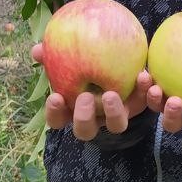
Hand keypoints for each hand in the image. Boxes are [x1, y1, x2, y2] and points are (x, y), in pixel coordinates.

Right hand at [32, 44, 152, 140]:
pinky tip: (143, 75)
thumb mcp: (69, 55)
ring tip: (112, 94)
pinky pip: (143, 104)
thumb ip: (52, 54)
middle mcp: (94, 118)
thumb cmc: (86, 58)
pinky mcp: (139, 106)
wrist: (121, 56)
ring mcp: (116, 115)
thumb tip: (36, 50)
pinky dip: (144, 92)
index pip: (57, 120)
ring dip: (114, 112)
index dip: (54, 113)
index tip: (55, 97)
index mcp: (73, 109)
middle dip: (84, 118)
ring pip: (117, 125)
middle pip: (85, 130)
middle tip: (85, 98)